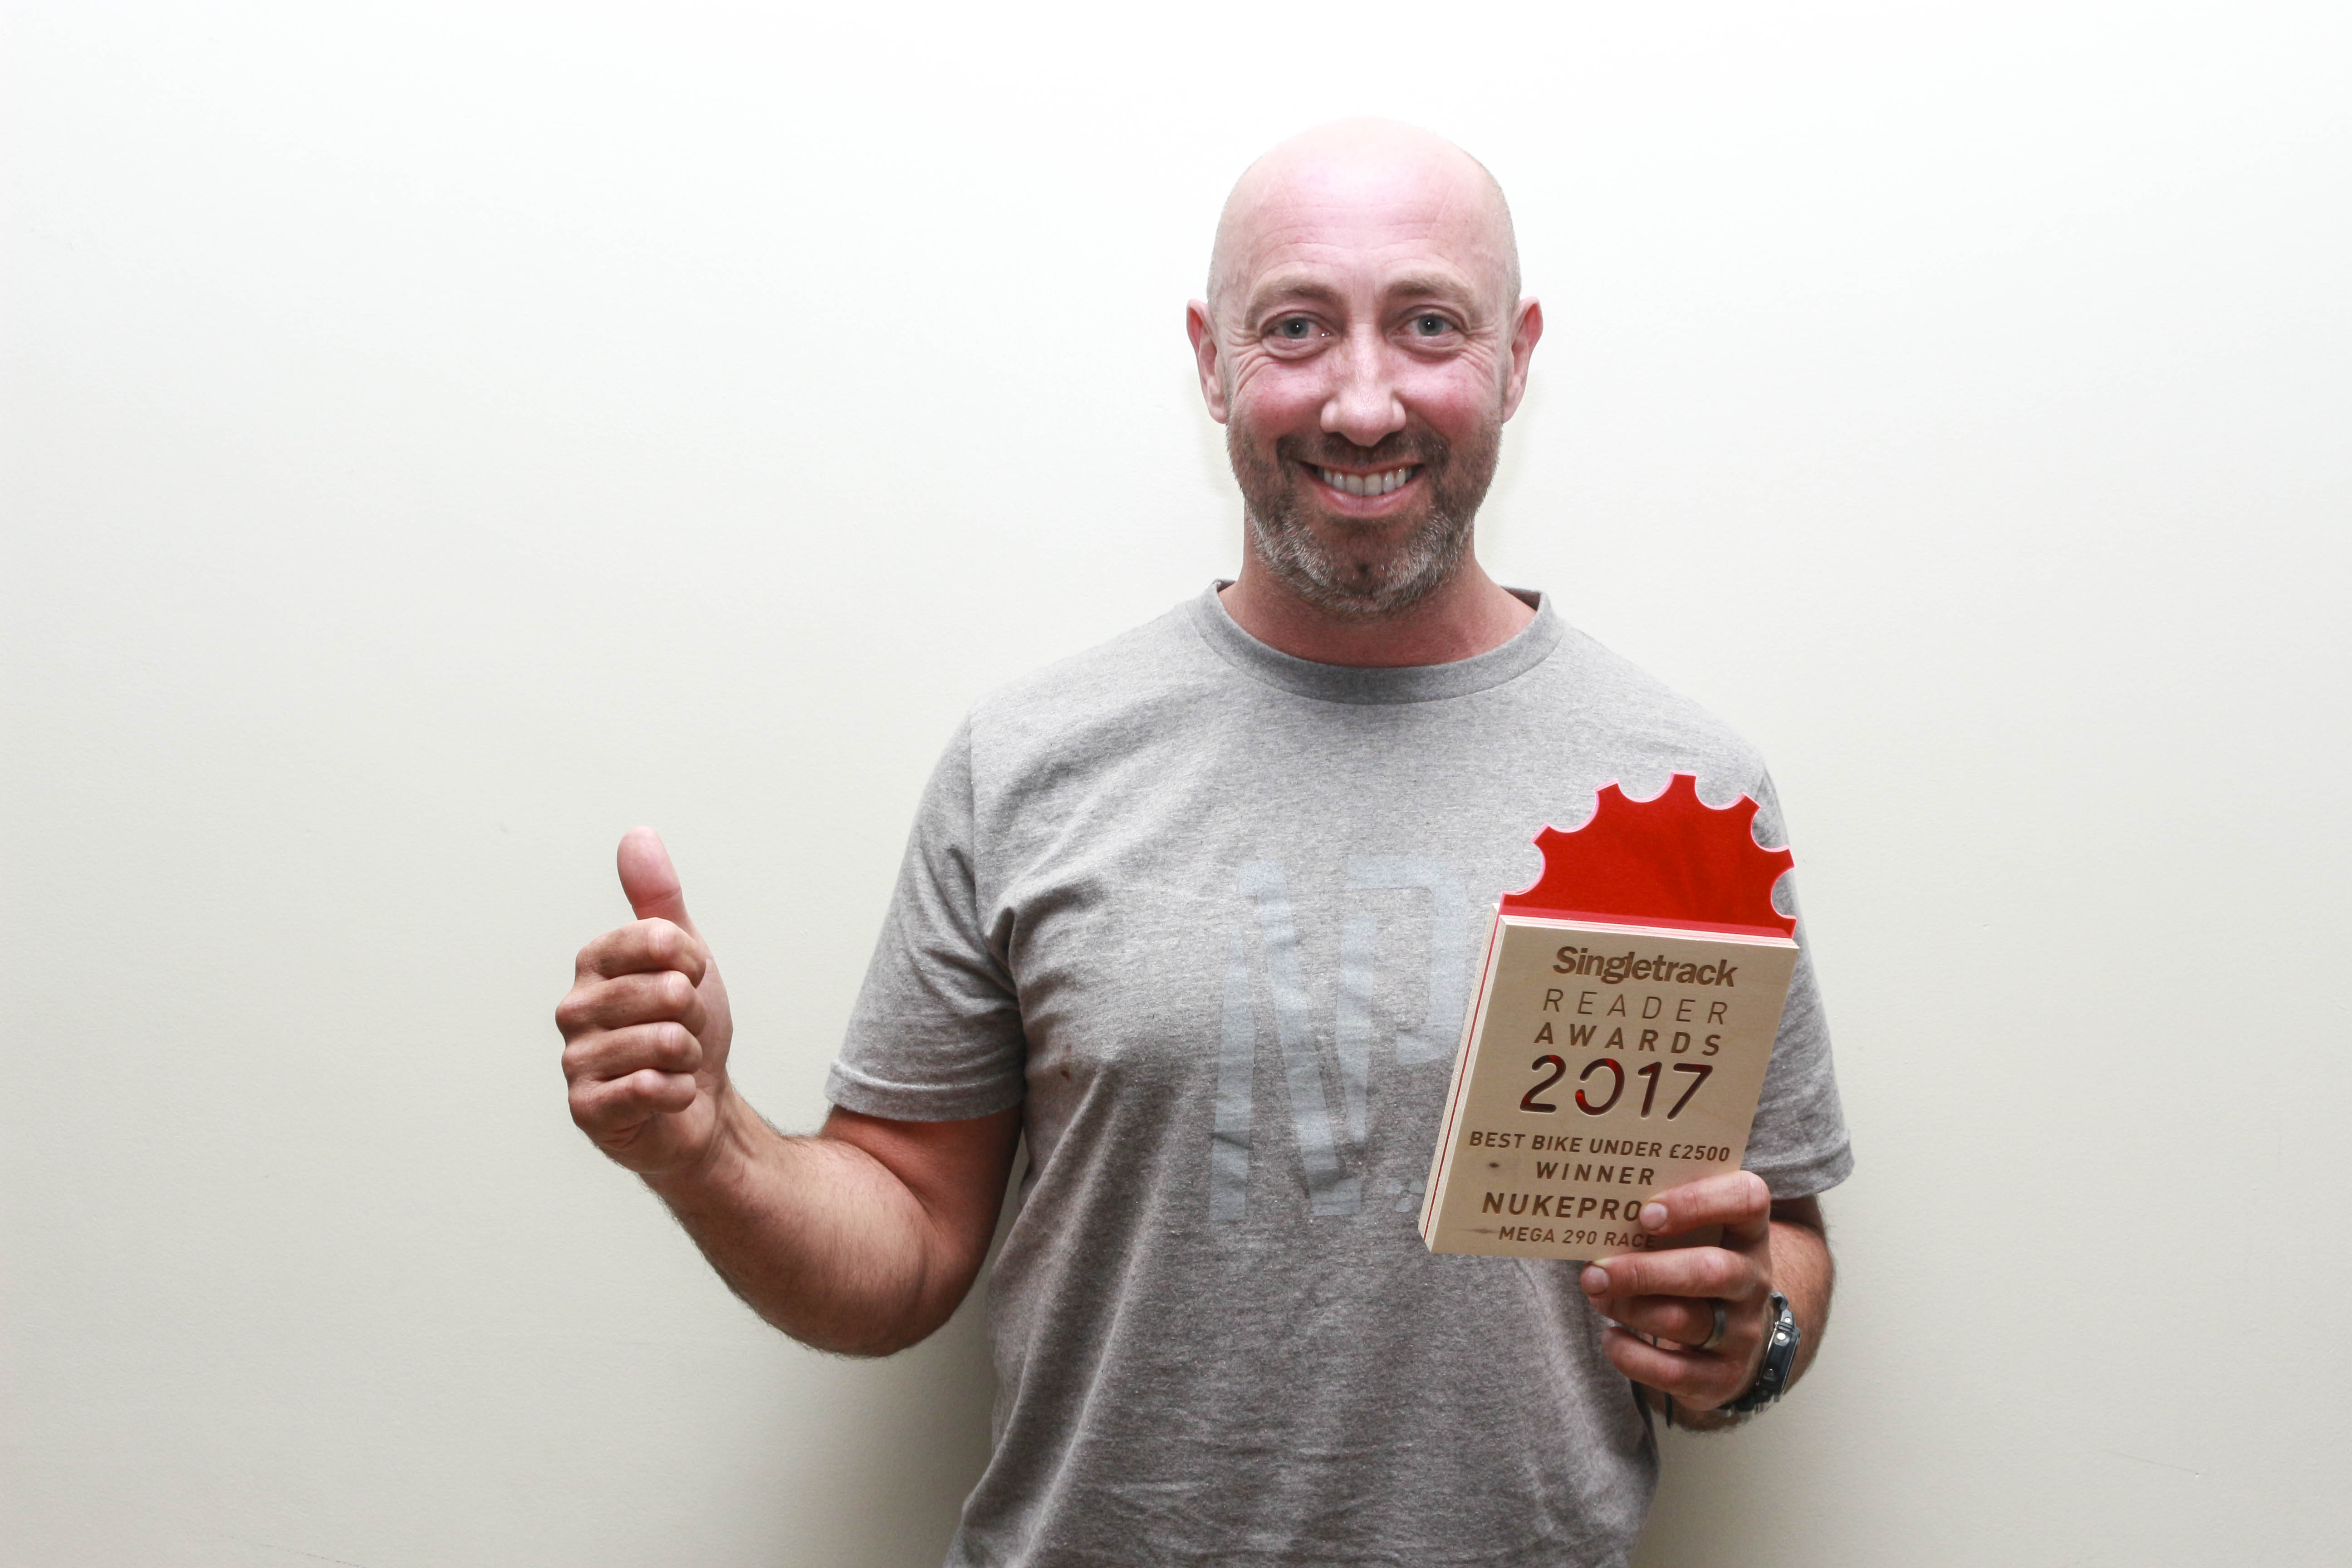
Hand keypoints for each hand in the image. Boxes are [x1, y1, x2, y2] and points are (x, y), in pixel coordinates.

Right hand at [555, 828, 735, 1177]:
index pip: (656, 937)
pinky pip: (651, 1087)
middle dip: (695, 1014)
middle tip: (684, 1029)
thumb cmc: (684, 1028)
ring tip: (675, 1062)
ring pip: (665, 1041)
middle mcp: (573, 1009)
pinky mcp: (587, 1110)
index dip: (691, 960)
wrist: (698, 1106)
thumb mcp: (682, 956)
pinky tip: (667, 1094)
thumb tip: (637, 835)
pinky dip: (678, 1092)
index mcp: (593, 964)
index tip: (691, 978)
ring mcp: (576, 1062)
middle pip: (666, 992)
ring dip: (689, 1055)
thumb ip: (658, 899)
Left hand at [1577, 1170, 1773, 1412]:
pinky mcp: (1724, 1377)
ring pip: (1685, 1320)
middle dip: (1645, 1271)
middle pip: (1710, 1271)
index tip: (1646, 1212)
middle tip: (1596, 1270)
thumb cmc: (1694, 1265)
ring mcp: (1742, 1332)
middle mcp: (1752, 1280)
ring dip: (1630, 1308)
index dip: (1699, 1202)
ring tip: (1596, 1295)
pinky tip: (1611, 1338)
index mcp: (1747, 1232)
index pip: (1747, 1200)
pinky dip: (1633, 1356)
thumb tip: (1595, 1212)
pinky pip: (1675, 1372)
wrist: (1736, 1337)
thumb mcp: (1695, 1236)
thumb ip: (1660, 1218)